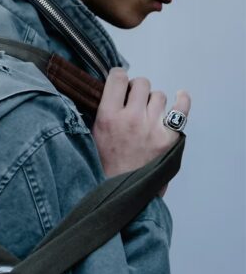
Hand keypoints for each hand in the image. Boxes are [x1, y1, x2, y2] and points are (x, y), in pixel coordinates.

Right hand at [92, 69, 190, 195]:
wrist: (120, 195)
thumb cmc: (104, 169)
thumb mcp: (91, 138)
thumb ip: (98, 114)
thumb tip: (106, 93)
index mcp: (107, 117)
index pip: (117, 77)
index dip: (119, 78)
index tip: (119, 83)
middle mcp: (131, 118)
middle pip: (141, 84)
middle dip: (137, 91)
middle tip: (133, 104)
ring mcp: (152, 127)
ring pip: (159, 96)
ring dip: (153, 102)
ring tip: (146, 117)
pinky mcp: (168, 138)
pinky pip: (181, 109)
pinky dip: (182, 100)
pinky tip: (180, 97)